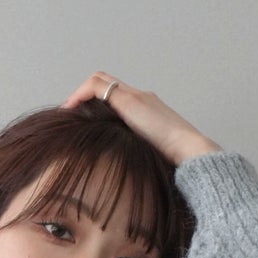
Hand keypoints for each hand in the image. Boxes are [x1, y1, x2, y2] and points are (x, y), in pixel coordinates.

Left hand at [59, 73, 221, 167]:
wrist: (189, 152)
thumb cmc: (174, 162)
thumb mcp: (148, 157)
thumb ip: (135, 155)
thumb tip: (121, 176)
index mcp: (147, 110)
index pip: (118, 97)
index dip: (98, 105)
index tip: (84, 123)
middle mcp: (141, 97)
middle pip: (108, 84)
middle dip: (86, 97)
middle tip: (72, 116)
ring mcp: (136, 95)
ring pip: (101, 80)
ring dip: (81, 94)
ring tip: (68, 113)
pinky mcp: (129, 99)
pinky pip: (96, 86)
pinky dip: (80, 94)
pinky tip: (70, 111)